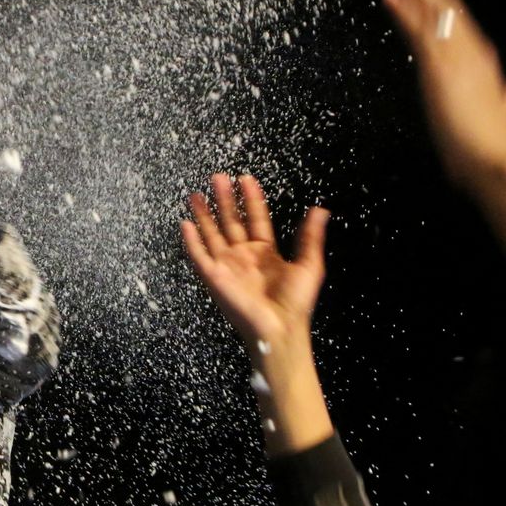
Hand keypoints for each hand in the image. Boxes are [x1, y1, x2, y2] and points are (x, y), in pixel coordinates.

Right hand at [179, 174, 328, 348]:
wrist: (279, 328)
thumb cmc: (295, 302)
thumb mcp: (309, 265)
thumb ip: (310, 237)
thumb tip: (320, 209)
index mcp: (264, 252)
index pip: (255, 218)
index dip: (251, 198)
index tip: (245, 178)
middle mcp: (243, 256)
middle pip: (230, 221)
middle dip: (224, 199)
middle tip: (217, 177)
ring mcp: (227, 266)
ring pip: (212, 234)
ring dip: (204, 214)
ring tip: (196, 194)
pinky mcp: (214, 277)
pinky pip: (199, 256)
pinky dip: (191, 241)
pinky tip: (185, 224)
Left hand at [384, 0, 505, 182]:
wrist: (495, 159)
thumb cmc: (492, 142)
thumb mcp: (500, 114)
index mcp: (481, 58)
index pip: (456, 19)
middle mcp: (471, 50)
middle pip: (446, 5)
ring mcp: (456, 55)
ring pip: (434, 10)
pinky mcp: (441, 68)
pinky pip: (420, 31)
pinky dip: (405, 10)